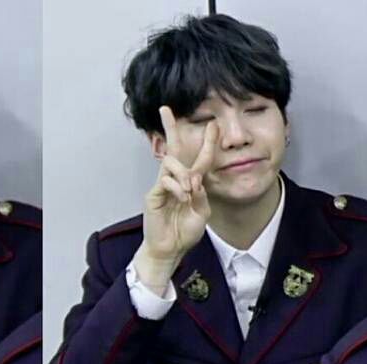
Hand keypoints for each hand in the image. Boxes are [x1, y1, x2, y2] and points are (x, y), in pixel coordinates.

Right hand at [133, 107, 217, 293]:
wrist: (170, 250)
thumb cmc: (184, 233)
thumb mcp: (201, 214)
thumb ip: (201, 196)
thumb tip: (196, 179)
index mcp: (190, 184)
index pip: (200, 159)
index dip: (207, 143)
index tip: (213, 125)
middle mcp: (176, 180)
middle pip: (174, 148)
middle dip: (170, 128)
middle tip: (166, 110)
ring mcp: (163, 186)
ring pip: (171, 163)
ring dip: (184, 174)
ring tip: (189, 191)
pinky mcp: (153, 195)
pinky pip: (165, 180)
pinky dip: (177, 187)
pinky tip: (182, 197)